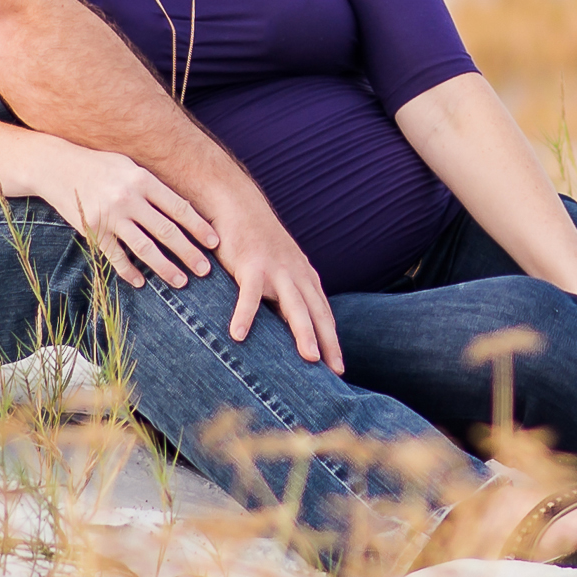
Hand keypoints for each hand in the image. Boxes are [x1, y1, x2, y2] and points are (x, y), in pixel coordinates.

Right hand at [40, 145, 218, 288]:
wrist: (57, 167)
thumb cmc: (99, 165)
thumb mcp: (129, 166)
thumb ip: (153, 185)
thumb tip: (182, 208)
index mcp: (143, 180)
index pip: (179, 208)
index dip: (199, 227)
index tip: (214, 242)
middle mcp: (129, 198)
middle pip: (166, 231)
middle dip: (189, 253)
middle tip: (205, 270)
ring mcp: (110, 216)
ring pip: (144, 248)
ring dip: (164, 268)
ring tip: (180, 282)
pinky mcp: (93, 230)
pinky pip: (115, 256)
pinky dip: (128, 271)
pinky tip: (140, 283)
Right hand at [209, 194, 342, 370]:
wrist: (238, 204)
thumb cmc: (256, 242)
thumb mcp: (278, 269)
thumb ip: (284, 296)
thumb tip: (288, 329)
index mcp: (304, 277)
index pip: (323, 314)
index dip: (332, 341)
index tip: (338, 369)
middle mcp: (296, 274)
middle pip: (317, 313)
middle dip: (328, 342)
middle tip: (336, 371)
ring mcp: (276, 269)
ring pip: (294, 305)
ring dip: (303, 332)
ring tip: (310, 359)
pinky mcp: (251, 264)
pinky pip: (249, 294)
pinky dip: (245, 315)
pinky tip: (238, 336)